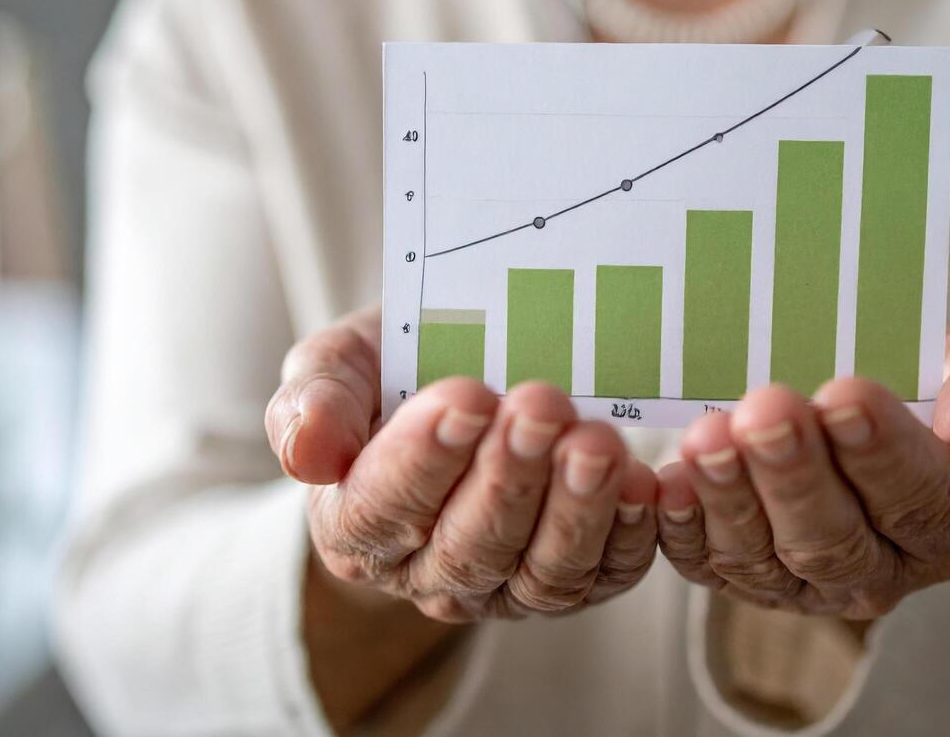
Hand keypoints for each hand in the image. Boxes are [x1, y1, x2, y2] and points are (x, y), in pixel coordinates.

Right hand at [263, 308, 658, 622]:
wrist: (460, 382)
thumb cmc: (394, 372)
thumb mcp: (338, 364)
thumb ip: (313, 401)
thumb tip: (307, 454)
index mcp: (356, 527)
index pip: (382, 508)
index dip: (423, 458)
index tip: (463, 398)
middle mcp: (429, 574)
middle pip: (469, 545)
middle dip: (508, 475)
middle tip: (540, 404)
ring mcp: (507, 586)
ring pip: (542, 571)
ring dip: (575, 507)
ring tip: (596, 441)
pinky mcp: (579, 580)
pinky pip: (608, 573)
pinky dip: (629, 533)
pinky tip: (642, 484)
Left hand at [655, 327, 949, 619]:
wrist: (853, 410)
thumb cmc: (917, 383)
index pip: (920, 498)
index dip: (882, 450)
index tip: (846, 393)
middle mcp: (883, 571)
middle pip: (835, 537)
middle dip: (796, 472)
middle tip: (766, 408)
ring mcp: (806, 585)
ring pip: (764, 555)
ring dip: (730, 496)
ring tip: (707, 437)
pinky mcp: (741, 579)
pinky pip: (706, 565)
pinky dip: (684, 526)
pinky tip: (667, 482)